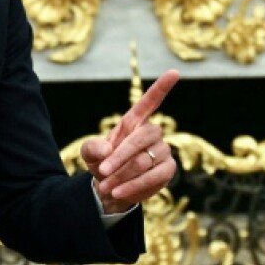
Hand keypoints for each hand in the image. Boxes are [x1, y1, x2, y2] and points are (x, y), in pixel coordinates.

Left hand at [81, 69, 179, 213]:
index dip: (162, 87)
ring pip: (144, 161)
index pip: (150, 101)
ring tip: (106, 187)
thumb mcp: (89, 154)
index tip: (174, 72)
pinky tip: (118, 192)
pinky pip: (153, 177)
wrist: (111, 188)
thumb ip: (91, 148)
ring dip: (122, 175)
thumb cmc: (102, 164)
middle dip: (119, 157)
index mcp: (134, 121)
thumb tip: (107, 151)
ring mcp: (163, 150)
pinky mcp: (168, 170)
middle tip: (101, 171)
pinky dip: (133, 186)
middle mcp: (152, 132)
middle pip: (141, 138)